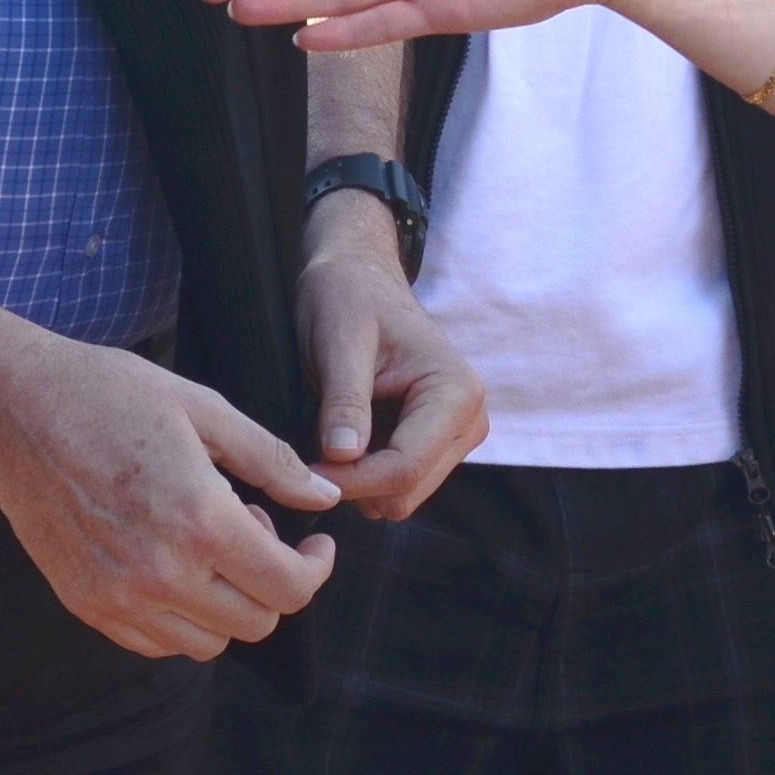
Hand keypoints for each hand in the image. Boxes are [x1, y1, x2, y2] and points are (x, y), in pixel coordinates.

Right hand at [0, 316, 343, 660]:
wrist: (14, 412)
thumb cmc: (111, 396)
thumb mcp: (205, 409)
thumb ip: (272, 460)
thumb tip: (324, 498)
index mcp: (201, 520)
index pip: (287, 588)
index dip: (315, 569)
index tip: (316, 544)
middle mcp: (162, 573)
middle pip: (256, 622)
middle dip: (275, 583)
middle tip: (257, 530)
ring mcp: (119, 597)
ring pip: (208, 643)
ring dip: (228, 604)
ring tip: (210, 545)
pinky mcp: (87, 606)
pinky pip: (157, 643)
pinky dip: (181, 618)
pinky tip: (174, 564)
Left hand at [296, 208, 487, 516]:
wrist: (359, 277)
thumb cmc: (350, 298)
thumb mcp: (340, 341)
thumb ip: (345, 399)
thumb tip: (343, 455)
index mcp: (457, 392)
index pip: (406, 467)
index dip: (352, 481)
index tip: (306, 472)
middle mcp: (468, 419)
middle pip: (406, 492)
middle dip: (355, 482)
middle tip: (309, 452)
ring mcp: (455, 435)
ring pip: (400, 497)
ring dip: (357, 479)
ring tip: (327, 435)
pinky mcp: (435, 444)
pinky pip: (394, 484)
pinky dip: (362, 473)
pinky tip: (344, 436)